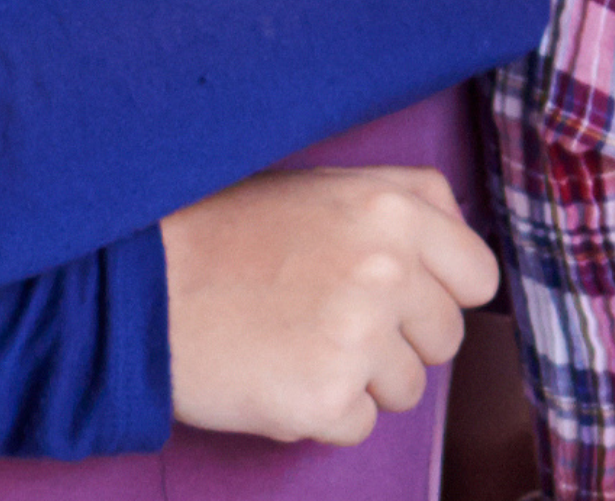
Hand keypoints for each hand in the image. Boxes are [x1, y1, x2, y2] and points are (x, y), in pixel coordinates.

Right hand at [159, 164, 496, 443]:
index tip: (398, 299)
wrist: (136, 285)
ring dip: (359, 381)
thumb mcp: (322, 186)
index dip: (439, 293)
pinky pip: (358, 427)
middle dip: (397, 342)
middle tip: (327, 321)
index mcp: (394, 209)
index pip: (478, 276)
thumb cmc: (221, 233)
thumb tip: (460, 244)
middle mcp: (388, 270)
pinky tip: (274, 376)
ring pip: (407, 390)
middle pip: (444, 339)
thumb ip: (402, 206)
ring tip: (293, 345)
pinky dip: (320, 415)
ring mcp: (359, 337)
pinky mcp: (325, 398)